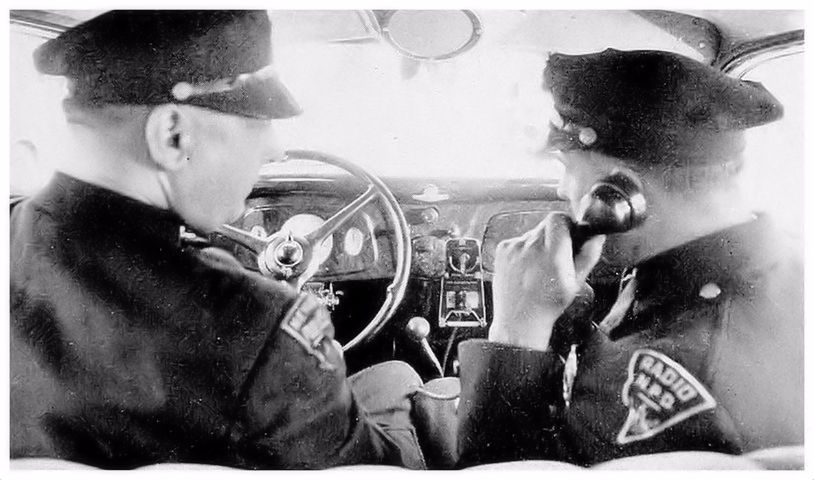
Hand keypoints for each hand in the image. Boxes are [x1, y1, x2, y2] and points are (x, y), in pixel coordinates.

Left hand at [489, 212, 604, 350]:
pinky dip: (524, 250)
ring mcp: (513, 247)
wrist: (519, 320)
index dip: (567, 225)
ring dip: (539, 244)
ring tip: (540, 267)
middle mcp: (530, 246)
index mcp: (552, 252)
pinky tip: (527, 268)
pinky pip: (517, 241)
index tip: (569, 237)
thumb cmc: (548, 305)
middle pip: (546, 224)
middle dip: (555, 235)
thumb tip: (597, 237)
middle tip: (556, 255)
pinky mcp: (502, 251)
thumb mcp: (575, 282)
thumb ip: (588, 255)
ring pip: (532, 233)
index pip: (559, 218)